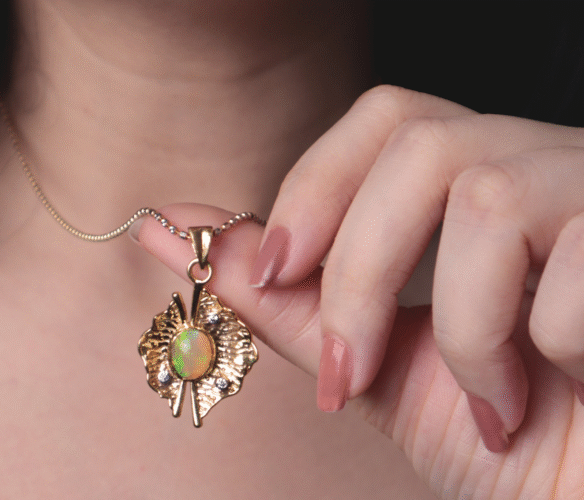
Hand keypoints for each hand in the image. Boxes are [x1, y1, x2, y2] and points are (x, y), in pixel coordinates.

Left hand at [133, 85, 583, 498]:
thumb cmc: (504, 438)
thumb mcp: (376, 366)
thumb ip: (282, 297)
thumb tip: (172, 229)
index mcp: (479, 187)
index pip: (388, 119)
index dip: (318, 184)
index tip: (273, 269)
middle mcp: (544, 169)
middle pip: (422, 142)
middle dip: (362, 268)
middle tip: (354, 367)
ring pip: (488, 197)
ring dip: (462, 328)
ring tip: (485, 399)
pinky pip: (575, 264)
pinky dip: (543, 350)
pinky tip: (558, 390)